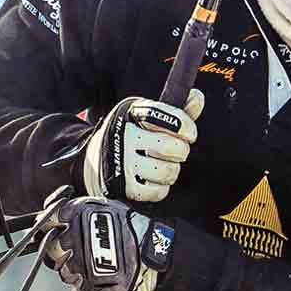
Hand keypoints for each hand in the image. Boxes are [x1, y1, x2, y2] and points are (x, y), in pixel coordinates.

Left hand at [40, 195, 169, 290]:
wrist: (153, 249)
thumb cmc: (131, 226)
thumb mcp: (105, 206)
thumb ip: (80, 208)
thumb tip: (58, 211)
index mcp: (78, 216)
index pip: (49, 218)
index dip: (48, 224)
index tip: (52, 228)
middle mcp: (76, 239)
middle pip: (52, 246)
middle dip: (59, 248)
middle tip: (73, 248)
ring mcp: (82, 263)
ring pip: (64, 269)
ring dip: (72, 268)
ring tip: (89, 263)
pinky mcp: (91, 283)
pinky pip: (79, 286)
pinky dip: (85, 283)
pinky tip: (97, 275)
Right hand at [79, 91, 203, 202]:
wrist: (94, 158)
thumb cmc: (129, 134)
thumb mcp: (146, 116)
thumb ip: (174, 111)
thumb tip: (197, 98)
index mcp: (133, 113)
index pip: (169, 118)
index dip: (187, 128)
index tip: (189, 134)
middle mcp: (125, 135)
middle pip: (172, 147)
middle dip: (180, 151)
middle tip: (174, 151)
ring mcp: (122, 161)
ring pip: (167, 171)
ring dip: (171, 171)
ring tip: (162, 165)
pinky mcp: (122, 185)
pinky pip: (157, 192)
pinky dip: (160, 188)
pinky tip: (152, 179)